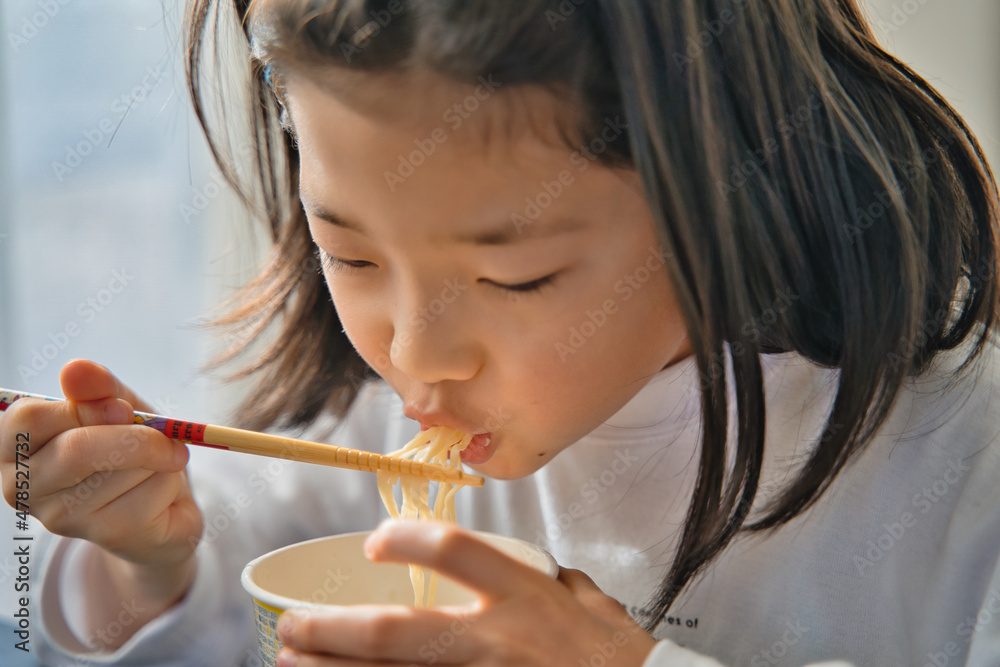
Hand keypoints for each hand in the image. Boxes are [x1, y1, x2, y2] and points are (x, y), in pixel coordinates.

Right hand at [0, 359, 201, 582]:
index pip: (28, 420)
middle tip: (163, 436)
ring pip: (123, 469)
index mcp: (14, 447)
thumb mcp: (119, 410)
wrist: (160, 507)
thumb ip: (99, 389)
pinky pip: (150, 492)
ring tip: (154, 468)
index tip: (123, 409)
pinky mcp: (106, 535)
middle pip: (76, 450)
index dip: (83, 408)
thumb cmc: (129, 450)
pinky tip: (160, 493)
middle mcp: (24, 486)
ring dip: (159, 457)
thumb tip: (75, 368)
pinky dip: (171, 480)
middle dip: (134, 436)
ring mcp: (61, 517)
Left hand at [276, 520, 655, 665]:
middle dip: (334, 630)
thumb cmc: (621, 659)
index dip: (407, 538)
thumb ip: (559, 581)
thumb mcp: (593, 604)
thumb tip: (542, 569)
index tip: (375, 541)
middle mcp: (498, 641)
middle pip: (397, 632)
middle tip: (293, 627)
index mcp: (525, 598)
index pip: (455, 550)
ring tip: (293, 666)